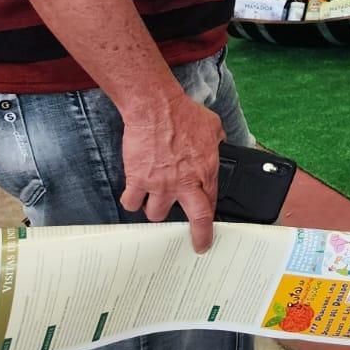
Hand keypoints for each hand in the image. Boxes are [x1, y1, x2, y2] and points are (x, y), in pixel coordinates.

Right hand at [120, 92, 224, 252]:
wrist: (156, 108)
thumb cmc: (184, 114)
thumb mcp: (213, 127)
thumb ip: (217, 140)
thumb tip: (218, 142)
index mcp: (205, 172)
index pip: (210, 207)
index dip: (209, 224)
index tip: (207, 236)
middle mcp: (184, 183)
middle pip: (191, 219)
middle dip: (194, 234)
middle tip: (193, 241)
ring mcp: (159, 184)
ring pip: (155, 214)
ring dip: (155, 210)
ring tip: (154, 203)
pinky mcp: (137, 179)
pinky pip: (131, 202)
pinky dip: (131, 201)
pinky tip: (133, 196)